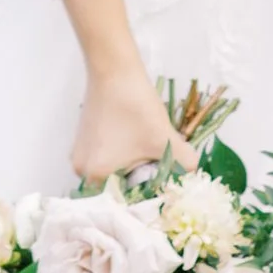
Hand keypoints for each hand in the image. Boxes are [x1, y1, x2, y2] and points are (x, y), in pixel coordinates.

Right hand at [70, 56, 184, 185]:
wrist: (115, 70)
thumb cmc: (136, 107)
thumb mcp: (166, 139)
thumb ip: (185, 164)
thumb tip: (192, 178)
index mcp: (97, 176)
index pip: (123, 202)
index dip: (144, 197)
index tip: (161, 189)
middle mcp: (82, 170)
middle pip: (115, 189)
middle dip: (137, 183)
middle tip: (157, 171)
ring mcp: (79, 155)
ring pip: (109, 174)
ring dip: (129, 169)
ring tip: (147, 155)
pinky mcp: (82, 141)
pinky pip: (103, 160)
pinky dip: (118, 157)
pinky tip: (133, 142)